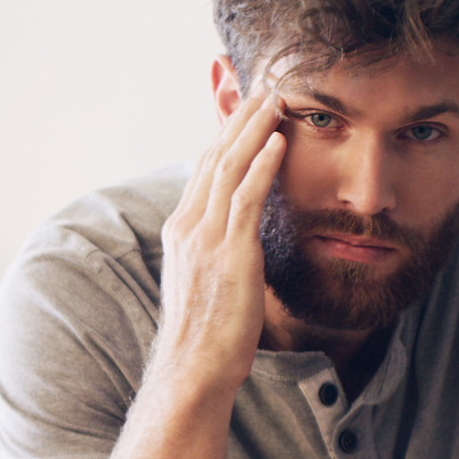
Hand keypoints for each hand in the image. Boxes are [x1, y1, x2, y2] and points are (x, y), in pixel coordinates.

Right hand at [157, 92, 285, 391]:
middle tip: (263, 89)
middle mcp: (187, 227)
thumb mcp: (204, 283)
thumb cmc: (204, 336)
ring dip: (254, 130)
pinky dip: (263, 164)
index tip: (244, 112)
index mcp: (179, 232)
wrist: (193, 369)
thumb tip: (235, 240)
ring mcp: (205, 238)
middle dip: (239, 121)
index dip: (223, 137)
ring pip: (228, 168)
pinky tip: (280, 141)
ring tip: (276, 101)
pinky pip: (247, 197)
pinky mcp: (229, 252)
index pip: (201, 171)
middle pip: (212, 158)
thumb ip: (215, 252)